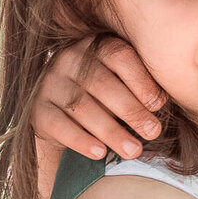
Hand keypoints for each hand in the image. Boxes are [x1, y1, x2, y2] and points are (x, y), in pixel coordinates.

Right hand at [32, 36, 166, 160]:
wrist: (62, 111)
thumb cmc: (106, 94)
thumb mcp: (123, 81)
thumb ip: (142, 84)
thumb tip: (161, 102)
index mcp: (96, 45)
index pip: (119, 56)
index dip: (140, 80)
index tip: (158, 105)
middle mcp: (69, 59)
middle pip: (102, 84)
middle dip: (131, 110)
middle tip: (153, 132)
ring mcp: (50, 83)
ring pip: (82, 107)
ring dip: (111, 131)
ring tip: (134, 150)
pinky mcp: (36, 109)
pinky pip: (58, 125)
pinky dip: (80, 140)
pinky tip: (100, 153)